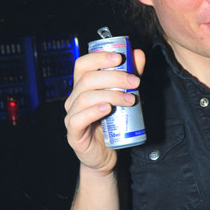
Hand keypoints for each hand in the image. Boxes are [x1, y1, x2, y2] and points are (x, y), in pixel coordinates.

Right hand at [64, 48, 145, 173]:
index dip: (99, 58)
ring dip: (111, 94)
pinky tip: (107, 108)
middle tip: (135, 81)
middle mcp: (73, 99)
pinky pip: (78, 119)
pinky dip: (93, 111)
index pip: (82, 64)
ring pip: (85, 97)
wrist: (106, 155)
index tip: (120, 58)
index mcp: (82, 87)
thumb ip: (129, 76)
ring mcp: (71, 116)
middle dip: (114, 77)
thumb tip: (138, 54)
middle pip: (87, 79)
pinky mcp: (74, 134)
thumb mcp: (124, 97)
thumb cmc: (113, 124)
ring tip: (131, 99)